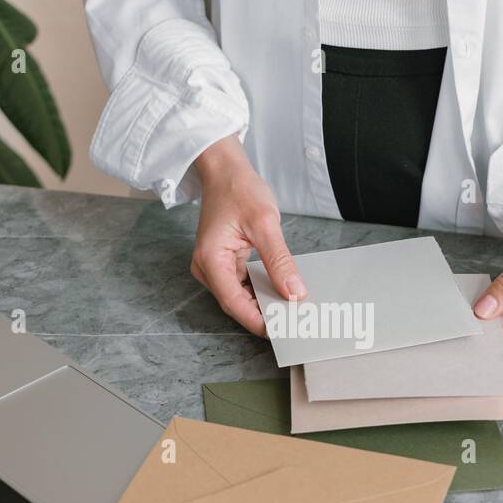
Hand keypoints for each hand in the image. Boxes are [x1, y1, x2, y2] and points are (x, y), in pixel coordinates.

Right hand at [191, 136, 305, 334]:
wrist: (225, 172)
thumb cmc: (239, 190)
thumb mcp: (264, 223)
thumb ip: (279, 261)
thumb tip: (294, 293)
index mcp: (210, 260)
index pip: (234, 303)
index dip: (258, 321)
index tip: (282, 330)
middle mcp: (208, 269)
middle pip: (236, 304)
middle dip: (264, 315)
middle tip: (294, 322)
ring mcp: (214, 268)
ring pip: (241, 297)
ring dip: (264, 304)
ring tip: (292, 310)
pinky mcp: (224, 264)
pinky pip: (243, 286)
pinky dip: (261, 291)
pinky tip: (280, 293)